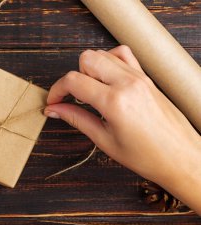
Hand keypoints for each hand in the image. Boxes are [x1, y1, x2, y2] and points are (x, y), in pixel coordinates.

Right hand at [44, 45, 200, 212]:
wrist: (182, 158)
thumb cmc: (148, 156)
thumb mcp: (105, 140)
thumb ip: (77, 119)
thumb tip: (55, 110)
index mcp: (115, 102)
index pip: (74, 80)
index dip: (56, 90)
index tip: (53, 102)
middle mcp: (127, 83)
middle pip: (86, 59)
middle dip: (72, 77)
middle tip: (70, 98)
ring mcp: (139, 77)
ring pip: (102, 54)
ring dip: (89, 69)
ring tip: (89, 92)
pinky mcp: (146, 77)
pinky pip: (123, 55)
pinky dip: (108, 61)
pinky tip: (106, 79)